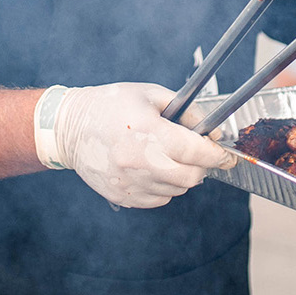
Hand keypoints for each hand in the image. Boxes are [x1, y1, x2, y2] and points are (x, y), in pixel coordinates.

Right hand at [37, 82, 237, 207]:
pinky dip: (163, 187)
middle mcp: (139, 161)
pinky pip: (158, 200)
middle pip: (192, 177)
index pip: (197, 151)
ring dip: (180, 176)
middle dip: (201, 167)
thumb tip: (214, 132)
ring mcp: (129, 182)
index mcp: (148, 131)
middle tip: (196, 154)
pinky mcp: (122, 196)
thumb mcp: (150, 95)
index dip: (218, 155)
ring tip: (165, 156)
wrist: (69, 127)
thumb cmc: (110, 105)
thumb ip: (186, 111)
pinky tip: (150, 168)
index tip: (226, 156)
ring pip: (176, 190)